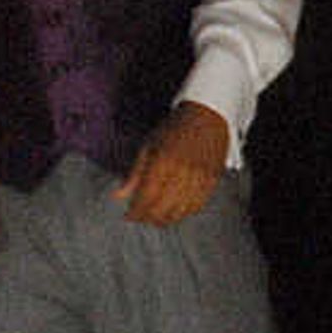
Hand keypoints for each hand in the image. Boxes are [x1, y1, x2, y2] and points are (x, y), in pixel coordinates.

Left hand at [114, 101, 230, 226]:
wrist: (208, 113)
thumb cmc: (176, 127)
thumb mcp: (149, 145)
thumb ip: (135, 174)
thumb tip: (118, 196)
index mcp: (163, 163)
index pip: (146, 199)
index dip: (135, 212)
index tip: (129, 215)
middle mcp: (182, 173)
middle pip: (162, 209)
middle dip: (148, 218)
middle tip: (141, 217)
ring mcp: (199, 178)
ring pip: (181, 211)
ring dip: (166, 219)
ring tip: (157, 217)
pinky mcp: (212, 180)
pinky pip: (198, 205)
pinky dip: (185, 212)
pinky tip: (177, 211)